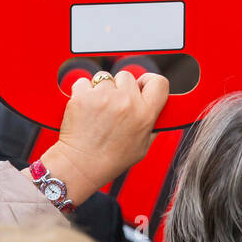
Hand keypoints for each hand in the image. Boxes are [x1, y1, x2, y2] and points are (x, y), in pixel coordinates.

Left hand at [41, 70, 168, 203]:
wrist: (81, 165)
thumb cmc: (112, 159)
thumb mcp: (143, 147)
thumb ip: (151, 124)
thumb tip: (157, 107)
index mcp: (145, 114)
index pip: (159, 82)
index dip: (148, 81)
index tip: (140, 86)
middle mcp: (127, 102)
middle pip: (127, 76)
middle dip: (119, 88)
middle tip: (113, 107)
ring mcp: (104, 97)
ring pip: (104, 78)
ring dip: (100, 90)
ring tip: (96, 111)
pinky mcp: (83, 96)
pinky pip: (84, 82)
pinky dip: (82, 93)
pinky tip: (84, 109)